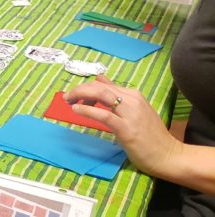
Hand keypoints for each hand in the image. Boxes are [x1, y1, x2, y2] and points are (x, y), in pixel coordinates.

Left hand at [65, 76, 182, 176]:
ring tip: (68, 101)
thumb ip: (117, 96)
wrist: (169, 155)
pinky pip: (104, 115)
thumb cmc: (151, 136)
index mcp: (134, 95)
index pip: (104, 84)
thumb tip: (100, 79)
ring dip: (80, 95)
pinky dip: (88, 110)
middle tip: (66, 97)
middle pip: (99, 87)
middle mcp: (132, 100)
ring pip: (101, 95)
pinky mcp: (127, 128)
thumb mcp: (134, 110)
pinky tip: (76, 110)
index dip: (86, 87)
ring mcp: (130, 114)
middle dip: (79, 89)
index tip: (75, 95)